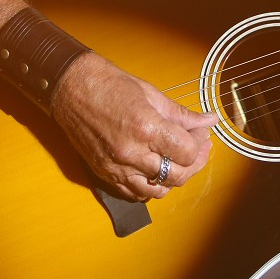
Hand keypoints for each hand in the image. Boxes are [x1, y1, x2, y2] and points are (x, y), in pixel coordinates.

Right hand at [51, 53, 216, 201]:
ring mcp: (117, 167)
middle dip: (194, 164)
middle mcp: (132, 153)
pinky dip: (150, 188)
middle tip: (198, 149)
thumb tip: (208, 121)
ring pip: (158, 190)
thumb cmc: (109, 85)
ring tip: (179, 163)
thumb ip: (181, 114)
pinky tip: (156, 172)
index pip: (187, 152)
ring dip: (173, 179)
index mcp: (147, 128)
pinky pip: (135, 194)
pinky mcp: (105, 173)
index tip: (199, 134)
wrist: (71, 87)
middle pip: (177, 175)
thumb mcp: (151, 94)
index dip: (199, 144)